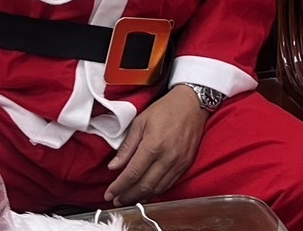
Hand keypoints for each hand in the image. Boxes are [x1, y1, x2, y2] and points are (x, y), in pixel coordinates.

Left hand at [104, 85, 208, 205]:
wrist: (193, 102)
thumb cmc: (166, 109)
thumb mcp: (140, 121)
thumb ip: (127, 146)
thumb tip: (114, 166)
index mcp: (153, 145)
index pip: (132, 174)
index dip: (119, 187)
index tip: (109, 194)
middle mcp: (167, 157)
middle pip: (144, 186)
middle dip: (127, 196)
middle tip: (116, 200)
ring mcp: (178, 162)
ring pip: (157, 189)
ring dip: (141, 197)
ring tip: (128, 199)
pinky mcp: (186, 164)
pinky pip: (169, 184)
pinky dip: (156, 192)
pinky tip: (146, 193)